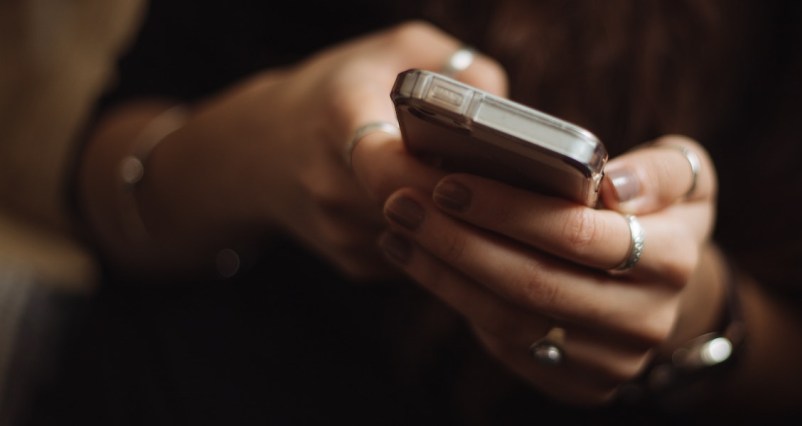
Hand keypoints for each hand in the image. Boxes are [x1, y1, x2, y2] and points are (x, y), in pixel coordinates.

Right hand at [122, 21, 505, 279]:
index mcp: (338, 117)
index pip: (388, 163)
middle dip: (471, 204)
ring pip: (427, 241)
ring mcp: (341, 233)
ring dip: (465, 227)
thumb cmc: (340, 90)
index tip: (485, 168)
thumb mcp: (395, 50)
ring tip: (502, 202)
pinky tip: (459, 216)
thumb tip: (508, 110)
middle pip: (419, 210)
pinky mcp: (355, 265)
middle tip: (520, 192)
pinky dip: (445, 241)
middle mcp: (331, 183)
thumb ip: (457, 66)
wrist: (259, 151)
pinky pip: (419, 259)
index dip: (441, 174)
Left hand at [379, 135, 718, 403]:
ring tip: (399, 228)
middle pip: (534, 284)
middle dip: (459, 241)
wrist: (662, 287)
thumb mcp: (683, 175)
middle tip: (403, 202)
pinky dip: (454, 299)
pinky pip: (505, 344)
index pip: (579, 235)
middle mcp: (647, 320)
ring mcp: (611, 361)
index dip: (509, 210)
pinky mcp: (578, 385)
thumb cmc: (658, 212)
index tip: (449, 182)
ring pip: (510, 319)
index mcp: (674, 259)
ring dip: (443, 272)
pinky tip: (419, 260)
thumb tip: (614, 185)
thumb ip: (660, 170)